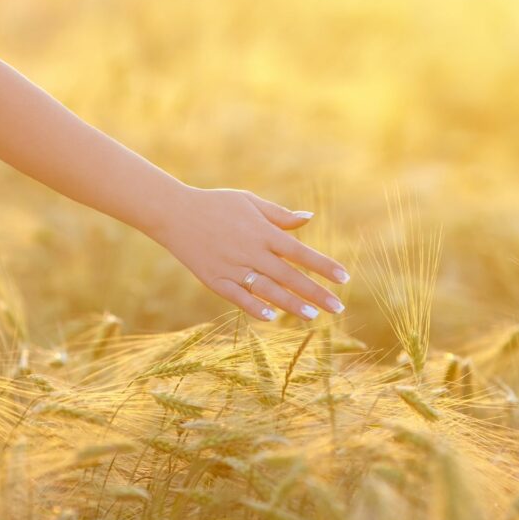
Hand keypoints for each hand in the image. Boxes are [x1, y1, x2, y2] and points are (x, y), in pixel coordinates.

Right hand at [146, 186, 348, 320]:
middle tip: (338, 308)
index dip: (323, 266)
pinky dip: (255, 308)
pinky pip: (238, 297)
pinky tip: (272, 318)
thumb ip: (279, 215)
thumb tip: (308, 218)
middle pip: (289, 276)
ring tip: (313, 317)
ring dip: (291, 305)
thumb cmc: (215, 204)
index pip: (300, 252)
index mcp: (262, 232)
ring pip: (267, 291)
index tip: (344, 278)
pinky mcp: (214, 280)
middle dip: (316, 293)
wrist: (174, 213)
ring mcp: (232, 267)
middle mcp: (250, 251)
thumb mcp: (249, 201)